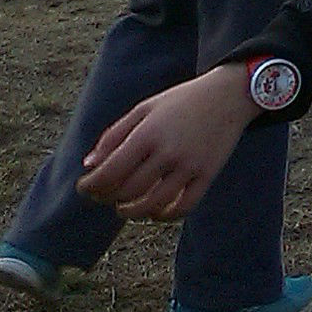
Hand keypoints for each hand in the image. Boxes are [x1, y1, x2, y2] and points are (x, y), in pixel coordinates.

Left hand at [79, 64, 258, 219]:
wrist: (229, 95)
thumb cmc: (181, 101)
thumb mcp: (144, 108)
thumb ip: (114, 135)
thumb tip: (90, 166)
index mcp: (148, 134)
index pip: (110, 171)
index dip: (91, 185)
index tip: (83, 188)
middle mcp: (168, 152)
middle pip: (128, 191)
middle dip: (107, 198)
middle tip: (102, 196)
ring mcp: (190, 166)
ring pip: (153, 204)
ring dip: (131, 212)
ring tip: (123, 208)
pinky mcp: (208, 175)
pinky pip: (184, 207)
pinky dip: (165, 216)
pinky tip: (154, 212)